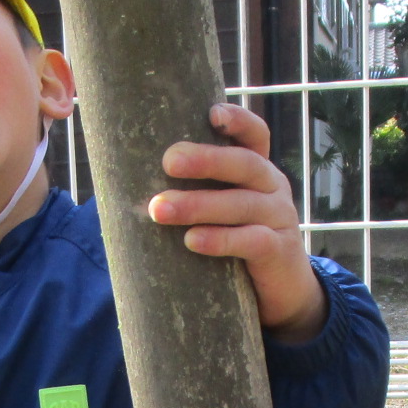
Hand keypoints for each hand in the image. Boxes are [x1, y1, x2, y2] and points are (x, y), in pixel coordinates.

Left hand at [148, 103, 325, 341]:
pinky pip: (251, 240)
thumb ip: (196, 192)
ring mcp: (280, 218)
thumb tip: (126, 185)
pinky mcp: (279, 251)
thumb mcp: (223, 212)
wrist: (281, 293)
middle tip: (168, 161)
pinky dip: (220, 239)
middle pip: (244, 164)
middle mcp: (273, 187)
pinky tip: (192, 240)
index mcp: (258, 170)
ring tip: (159, 209)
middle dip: (206, 160)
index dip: (238, 121)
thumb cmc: (238, 244)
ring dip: (198, 205)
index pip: (255, 135)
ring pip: (241, 204)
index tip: (211, 114)